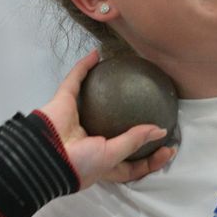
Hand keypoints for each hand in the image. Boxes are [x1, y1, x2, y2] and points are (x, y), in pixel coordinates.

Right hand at [39, 51, 175, 188]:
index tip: (170, 146)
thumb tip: (160, 131)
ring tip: (129, 75)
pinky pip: (76, 78)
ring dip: (109, 86)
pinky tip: (97, 54)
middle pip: (117, 129)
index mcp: (103, 160)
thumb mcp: (111, 157)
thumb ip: (133, 141)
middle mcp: (91, 139)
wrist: (46, 154)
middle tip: (156, 109)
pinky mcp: (65, 99)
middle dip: (134, 121)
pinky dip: (84, 66)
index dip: (151, 157)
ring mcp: (78, 116)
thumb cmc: (80, 163)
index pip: (131, 162)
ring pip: (96, 98)